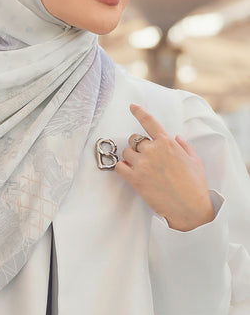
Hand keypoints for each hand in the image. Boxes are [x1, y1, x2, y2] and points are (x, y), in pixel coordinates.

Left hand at [114, 104, 214, 231]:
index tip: (132, 106)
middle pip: (134, 139)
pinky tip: (130, 172)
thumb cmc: (195, 185)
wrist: (189, 207)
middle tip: (146, 158)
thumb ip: (184, 146)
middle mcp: (153, 150)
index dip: (139, 112)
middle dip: (138, 146)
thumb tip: (176, 137)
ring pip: (126, 152)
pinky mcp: (135, 179)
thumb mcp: (195, 161)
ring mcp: (143, 164)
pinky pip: (119, 167)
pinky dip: (122, 168)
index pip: (150, 122)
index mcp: (168, 143)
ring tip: (141, 168)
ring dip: (130, 157)